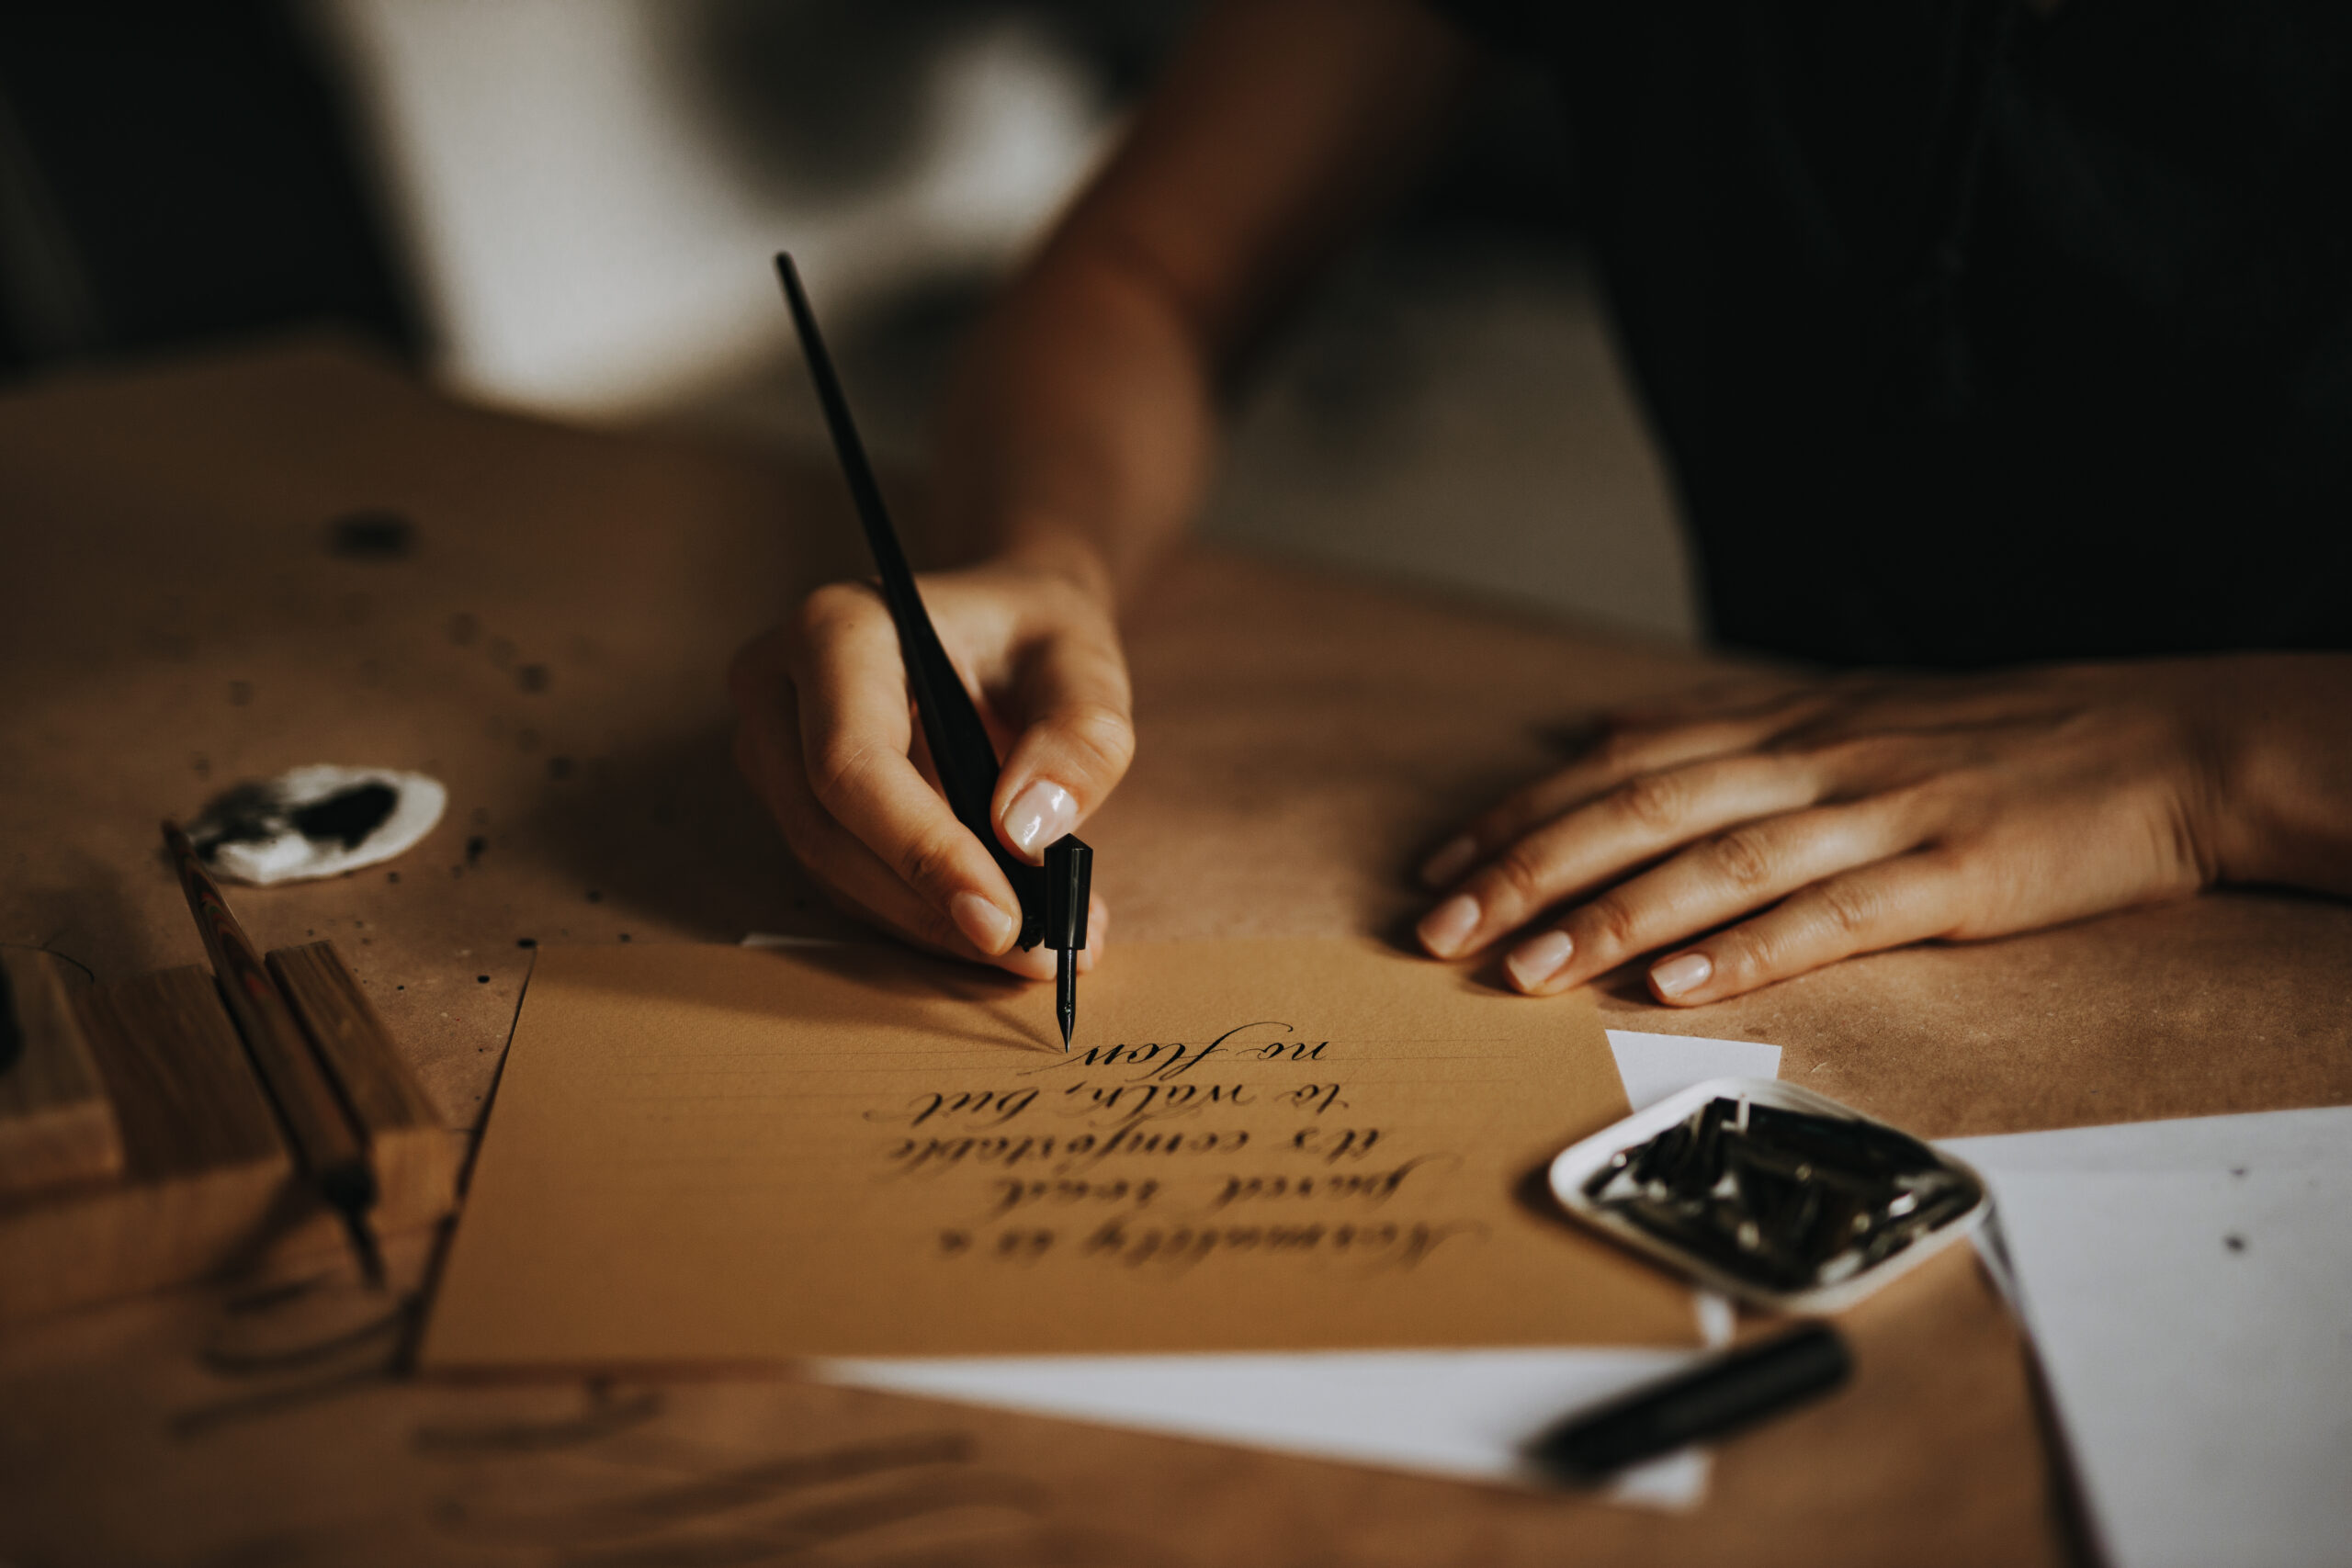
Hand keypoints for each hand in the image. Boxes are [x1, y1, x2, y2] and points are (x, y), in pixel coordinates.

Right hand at [730, 557, 1130, 977]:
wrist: (1003, 624)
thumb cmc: (1037, 633)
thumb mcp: (1086, 662)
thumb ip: (1079, 737)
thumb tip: (1029, 833)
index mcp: (836, 631)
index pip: (852, 763)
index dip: (922, 851)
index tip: (1004, 919)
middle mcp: (777, 688)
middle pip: (827, 829)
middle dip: (932, 905)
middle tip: (1039, 955)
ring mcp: (773, 749)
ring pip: (831, 870)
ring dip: (930, 924)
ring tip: (1039, 949)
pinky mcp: (792, 800)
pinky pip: (845, 880)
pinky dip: (920, 916)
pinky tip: (996, 928)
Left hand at [1412, 659, 2295, 1004]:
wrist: (2167, 744)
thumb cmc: (1997, 741)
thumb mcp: (1850, 711)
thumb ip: (1728, 729)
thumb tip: (1607, 728)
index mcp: (1788, 725)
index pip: (1620, 766)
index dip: (1520, 814)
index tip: (1438, 867)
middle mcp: (1816, 760)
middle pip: (1641, 810)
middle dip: (1527, 871)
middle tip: (1438, 932)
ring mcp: (1881, 815)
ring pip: (1717, 864)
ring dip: (1609, 918)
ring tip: (1524, 972)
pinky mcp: (1949, 877)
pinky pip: (1832, 915)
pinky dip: (1747, 949)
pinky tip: (1674, 984)